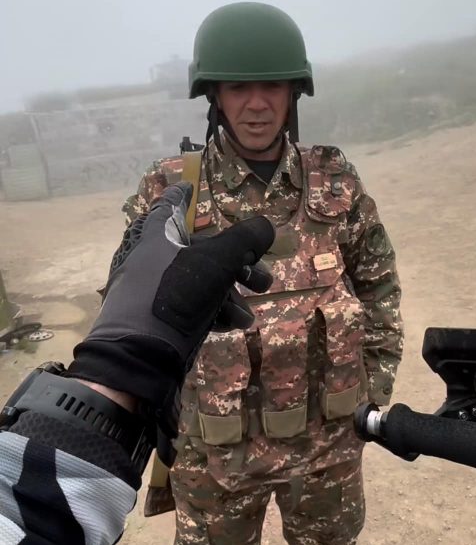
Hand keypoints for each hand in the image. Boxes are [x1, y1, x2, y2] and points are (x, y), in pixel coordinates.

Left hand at [68, 183, 273, 416]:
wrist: (139, 357)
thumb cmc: (175, 295)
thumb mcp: (217, 262)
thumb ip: (246, 240)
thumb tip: (266, 227)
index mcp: (158, 236)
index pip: (169, 205)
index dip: (183, 195)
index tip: (191, 187)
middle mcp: (153, 259)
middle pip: (201, 251)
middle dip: (237, 264)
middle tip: (263, 280)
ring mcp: (155, 292)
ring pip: (201, 283)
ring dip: (231, 295)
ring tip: (250, 314)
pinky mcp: (159, 320)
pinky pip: (192, 307)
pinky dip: (215, 312)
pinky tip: (234, 326)